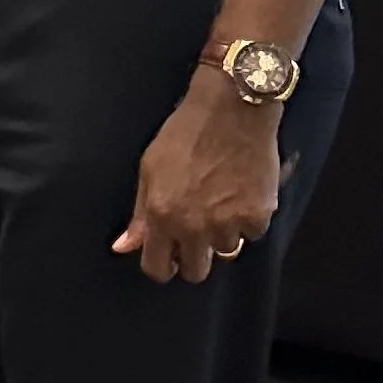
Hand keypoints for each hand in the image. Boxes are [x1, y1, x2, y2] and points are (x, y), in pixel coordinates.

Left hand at [113, 73, 284, 284]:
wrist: (232, 111)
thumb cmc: (184, 135)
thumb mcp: (149, 170)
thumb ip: (139, 214)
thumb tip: (123, 248)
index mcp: (162, 217)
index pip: (158, 268)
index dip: (162, 266)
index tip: (168, 256)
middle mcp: (195, 227)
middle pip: (196, 272)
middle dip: (194, 258)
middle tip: (196, 234)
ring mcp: (230, 224)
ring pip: (226, 251)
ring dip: (223, 235)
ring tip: (221, 203)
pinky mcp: (259, 215)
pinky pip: (252, 233)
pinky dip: (248, 220)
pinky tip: (242, 194)